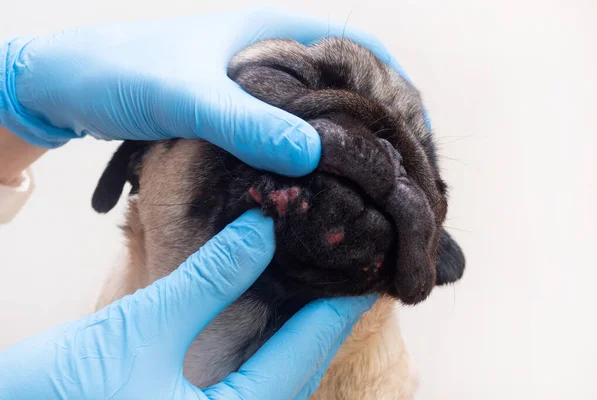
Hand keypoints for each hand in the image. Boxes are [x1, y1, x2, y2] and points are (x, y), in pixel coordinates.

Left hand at [0, 6, 408, 175]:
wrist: (67, 84)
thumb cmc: (120, 75)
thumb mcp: (185, 97)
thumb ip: (246, 122)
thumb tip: (313, 155)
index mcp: (273, 31)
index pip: (358, 47)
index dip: (397, 84)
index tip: (418, 128)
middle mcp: (273, 55)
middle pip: (348, 84)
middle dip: (380, 123)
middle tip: (404, 171)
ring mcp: (257, 87)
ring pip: (320, 113)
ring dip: (347, 144)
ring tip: (374, 186)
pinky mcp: (239, 114)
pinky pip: (290, 133)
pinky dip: (312, 157)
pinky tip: (319, 186)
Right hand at [0, 210, 374, 399]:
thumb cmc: (66, 392)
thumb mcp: (147, 325)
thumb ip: (212, 277)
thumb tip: (264, 229)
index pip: (309, 348)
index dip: (341, 303)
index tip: (370, 265)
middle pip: (299, 360)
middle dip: (322, 312)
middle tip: (344, 264)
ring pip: (275, 369)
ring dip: (294, 325)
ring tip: (314, 276)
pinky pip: (248, 375)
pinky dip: (263, 338)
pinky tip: (264, 306)